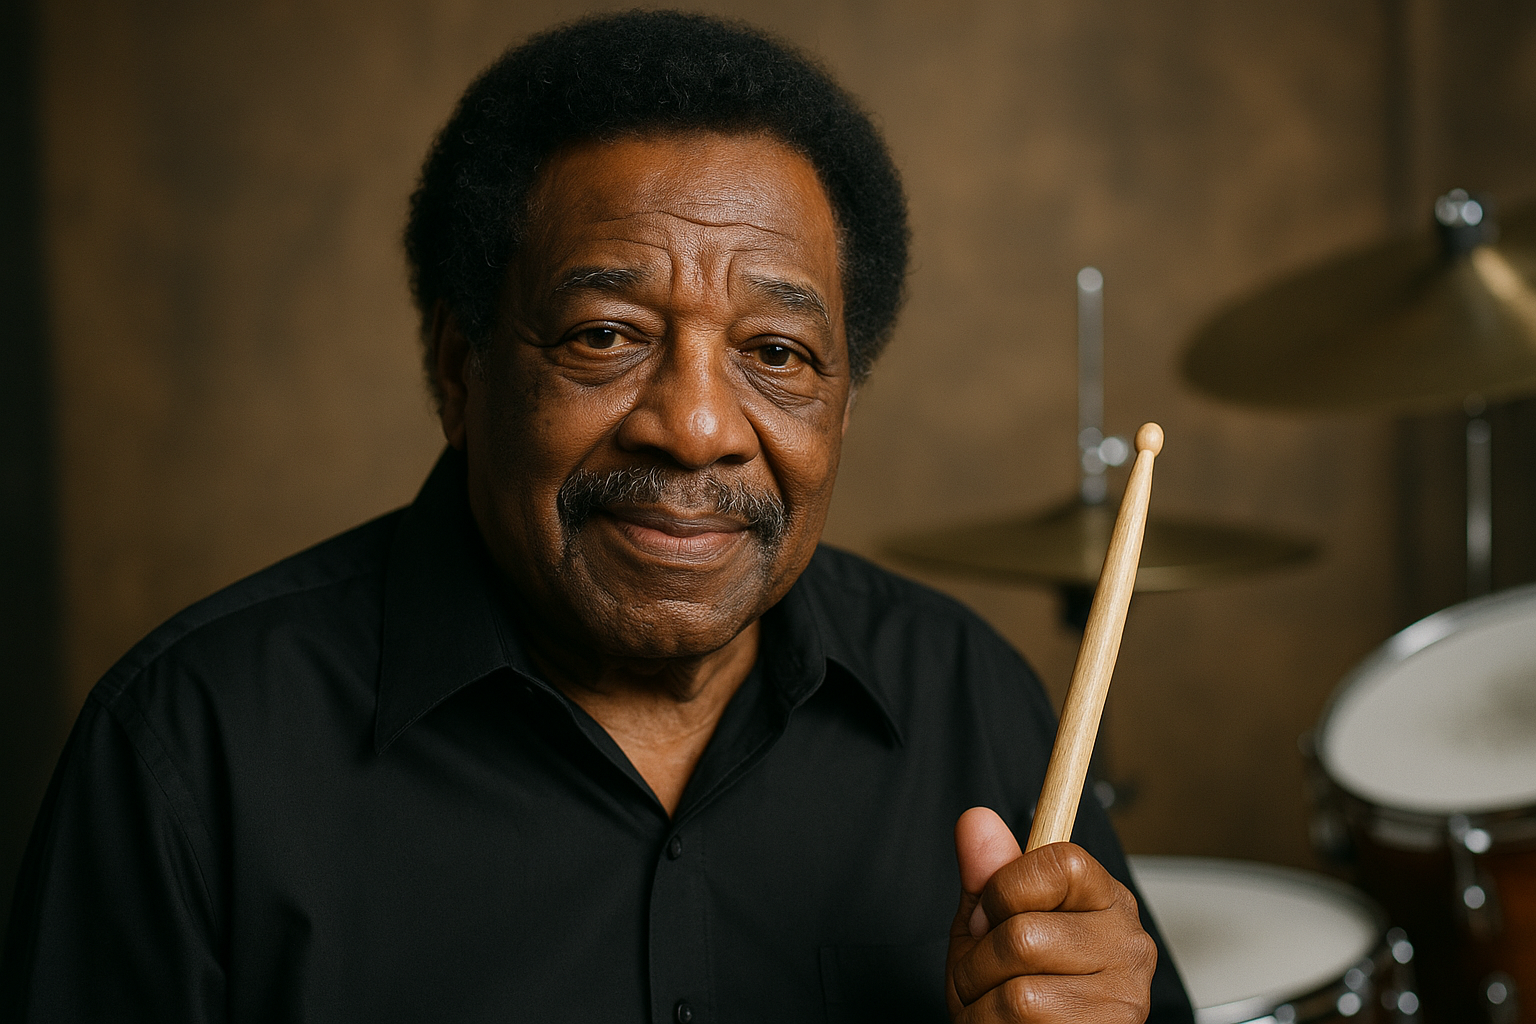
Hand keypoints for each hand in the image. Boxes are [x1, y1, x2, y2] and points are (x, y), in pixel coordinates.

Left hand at [945, 807, 1155, 1022]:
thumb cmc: (1012, 992)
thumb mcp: (992, 926)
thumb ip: (987, 876)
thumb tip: (975, 819)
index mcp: (1105, 899)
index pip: (1062, 862)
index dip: (1005, 889)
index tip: (988, 916)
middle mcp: (1128, 943)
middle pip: (1025, 934)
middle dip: (978, 962)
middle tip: (983, 976)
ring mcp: (1124, 997)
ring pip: (1020, 990)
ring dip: (981, 1003)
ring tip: (993, 1006)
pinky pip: (1021, 1022)